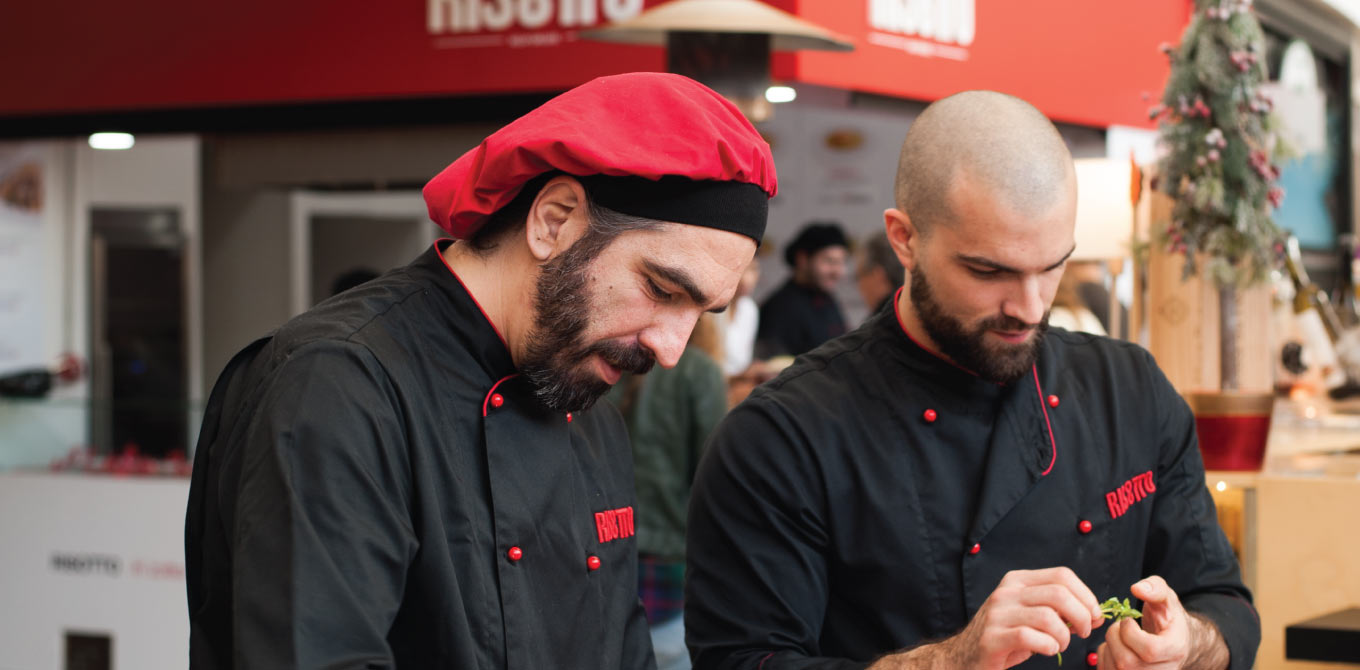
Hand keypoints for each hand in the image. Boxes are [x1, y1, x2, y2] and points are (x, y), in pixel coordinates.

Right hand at [944, 567, 1103, 669]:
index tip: (1094, 615)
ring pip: (1048, 617)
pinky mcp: (993, 638)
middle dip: (1082, 615)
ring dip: (1064, 636)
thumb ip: (1058, 610)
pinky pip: (1030, 637)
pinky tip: (1048, 650)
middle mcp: (1006, 592)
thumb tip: (1095, 613)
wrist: (965, 656)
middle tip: (1084, 632)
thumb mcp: (1030, 615)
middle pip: (1059, 594)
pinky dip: (1048, 646)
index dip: (1086, 595)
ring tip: (1061, 644)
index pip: (1062, 575)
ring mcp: (997, 614)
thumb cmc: (1006, 636)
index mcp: (1017, 581)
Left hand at [1098, 576, 1188, 669]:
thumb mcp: (1167, 599)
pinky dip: (1104, 656)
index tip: (1128, 621)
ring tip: (1120, 637)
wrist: (1175, 643)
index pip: (1149, 650)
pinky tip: (1116, 648)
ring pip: (1113, 668)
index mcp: (1175, 650)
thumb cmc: (1169, 620)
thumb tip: (1137, 588)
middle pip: (1127, 662)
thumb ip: (1155, 588)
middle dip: (1114, 637)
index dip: (1130, 632)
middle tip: (1120, 627)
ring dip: (1108, 646)